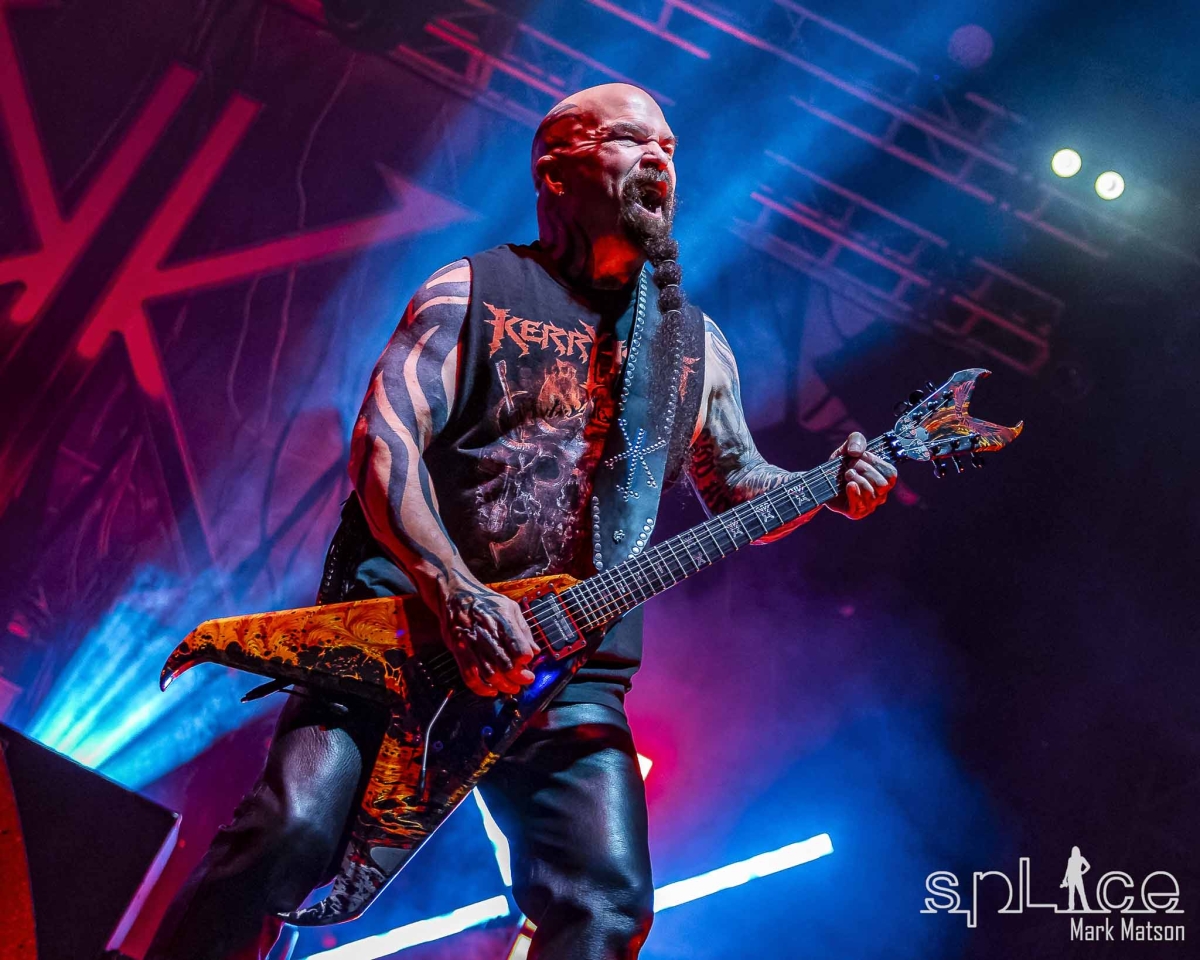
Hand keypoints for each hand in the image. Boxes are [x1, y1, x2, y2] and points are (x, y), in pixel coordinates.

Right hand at [441, 576, 539, 696]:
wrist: (455, 593)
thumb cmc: (485, 601)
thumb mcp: (510, 607)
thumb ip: (524, 630)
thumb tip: (535, 651)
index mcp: (502, 620)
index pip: (519, 648)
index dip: (526, 659)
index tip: (529, 662)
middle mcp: (486, 633)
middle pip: (506, 665)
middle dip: (519, 677)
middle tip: (526, 680)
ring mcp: (471, 643)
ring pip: (489, 674)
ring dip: (503, 685)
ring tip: (512, 688)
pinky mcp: (459, 651)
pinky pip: (469, 676)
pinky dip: (481, 688)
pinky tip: (491, 691)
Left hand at [825, 431, 896, 519]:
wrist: (822, 481)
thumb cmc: (840, 465)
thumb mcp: (848, 447)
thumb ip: (856, 440)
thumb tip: (856, 452)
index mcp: (883, 479)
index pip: (891, 474)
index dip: (876, 462)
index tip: (861, 455)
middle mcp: (880, 494)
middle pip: (881, 483)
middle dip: (864, 470)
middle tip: (850, 466)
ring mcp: (869, 505)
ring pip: (871, 493)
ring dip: (857, 479)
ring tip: (846, 475)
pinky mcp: (856, 513)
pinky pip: (860, 504)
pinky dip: (854, 492)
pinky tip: (848, 485)